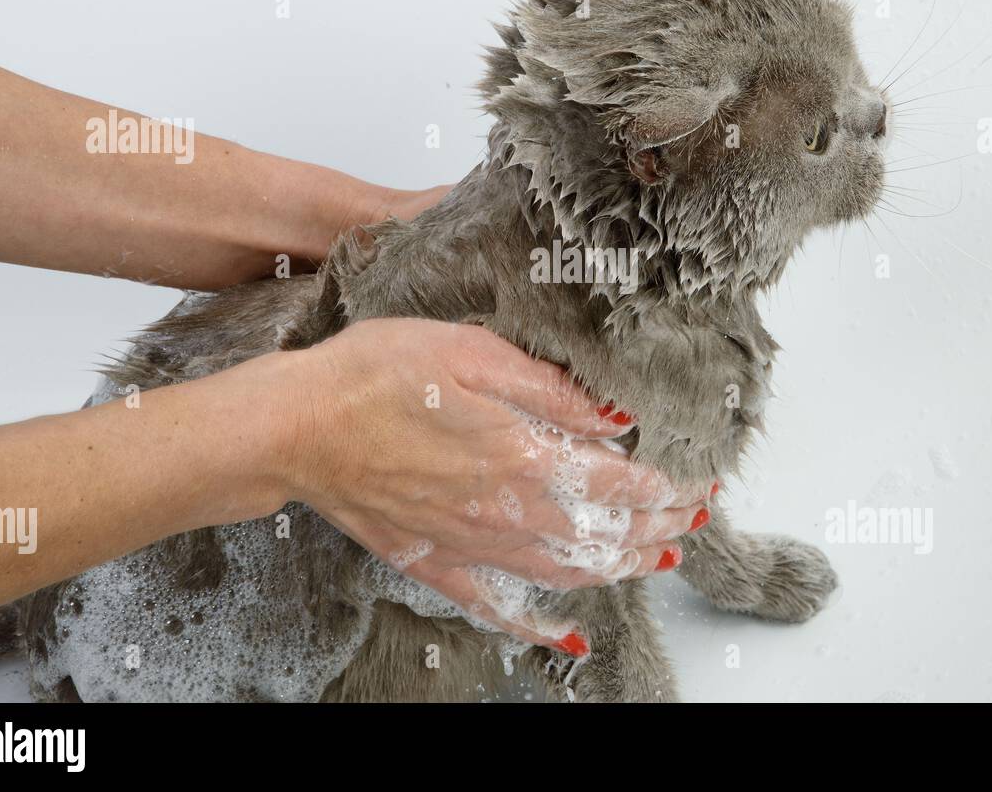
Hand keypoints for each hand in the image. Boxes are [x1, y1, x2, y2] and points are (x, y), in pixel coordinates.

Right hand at [267, 319, 709, 654]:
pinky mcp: (432, 560)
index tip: (698, 484)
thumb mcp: (471, 352)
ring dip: (618, 570)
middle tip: (692, 522)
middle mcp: (503, 513)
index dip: (666, 487)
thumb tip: (614, 415)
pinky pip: (497, 606)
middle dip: (656, 528)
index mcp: (519, 457)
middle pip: (600, 533)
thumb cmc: (374, 375)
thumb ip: (548, 389)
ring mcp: (467, 544)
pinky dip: (538, 628)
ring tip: (655, 561)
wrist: (294, 425)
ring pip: (563, 572)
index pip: (616, 484)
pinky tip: (568, 639)